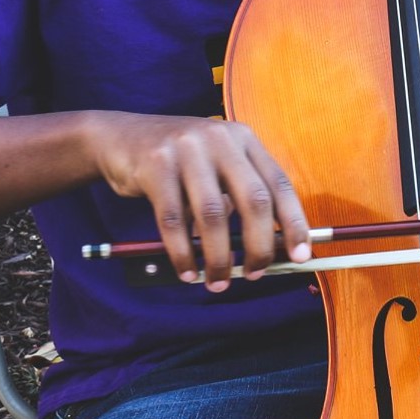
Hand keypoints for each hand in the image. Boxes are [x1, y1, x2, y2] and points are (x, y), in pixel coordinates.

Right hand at [85, 112, 310, 290]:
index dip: (293, 222)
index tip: (301, 255)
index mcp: (243, 139)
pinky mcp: (156, 165)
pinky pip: (174, 221)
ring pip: (213, 215)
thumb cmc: (178, 161)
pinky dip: (183, 254)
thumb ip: (239, 195)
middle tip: (255, 274)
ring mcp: (187, 149)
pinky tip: (187, 272)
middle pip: (253, 200)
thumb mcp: (215, 164)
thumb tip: (268, 249)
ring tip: (219, 281)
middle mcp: (220, 139)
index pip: (279, 183)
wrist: (119, 137)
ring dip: (219, 257)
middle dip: (259, 245)